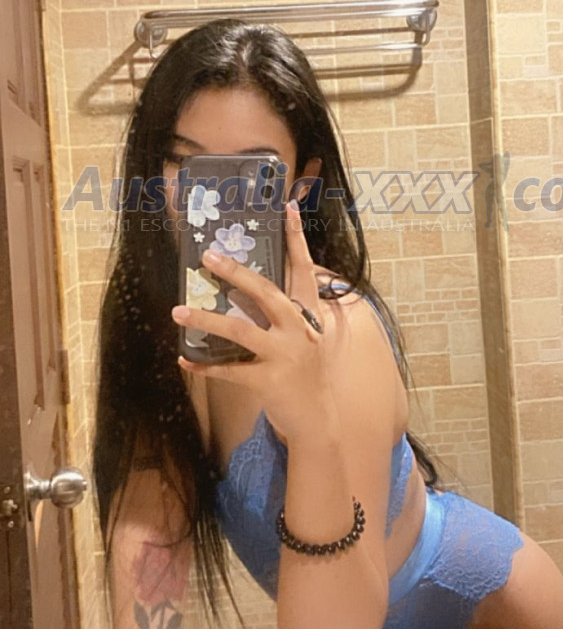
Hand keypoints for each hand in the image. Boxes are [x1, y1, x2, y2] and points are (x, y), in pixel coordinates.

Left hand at [171, 201, 334, 442]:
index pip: (304, 268)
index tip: (288, 208)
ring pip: (240, 331)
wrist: (319, 419)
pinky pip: (229, 370)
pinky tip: (184, 360)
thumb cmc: (304, 372)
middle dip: (236, 274)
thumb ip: (282, 315)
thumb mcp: (302, 338)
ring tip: (178, 311)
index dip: (296, 238)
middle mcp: (299, 330)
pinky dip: (204, 365)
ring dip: (206, 320)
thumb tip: (245, 290)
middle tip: (209, 258)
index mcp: (307, 315)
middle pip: (265, 294)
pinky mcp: (269, 381)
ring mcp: (285, 355)